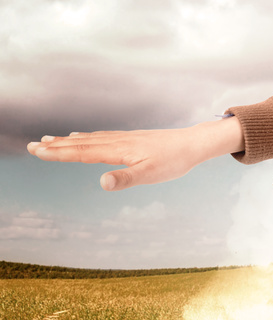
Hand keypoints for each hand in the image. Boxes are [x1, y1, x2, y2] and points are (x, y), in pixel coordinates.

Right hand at [26, 118, 244, 190]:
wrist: (194, 144)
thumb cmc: (174, 161)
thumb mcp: (151, 174)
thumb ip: (125, 179)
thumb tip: (101, 182)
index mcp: (119, 150)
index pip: (82, 152)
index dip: (58, 153)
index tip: (37, 150)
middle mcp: (118, 141)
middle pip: (82, 143)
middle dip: (56, 145)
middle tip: (32, 145)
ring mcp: (126, 139)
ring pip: (91, 139)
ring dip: (69, 140)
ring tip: (51, 140)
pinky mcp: (133, 139)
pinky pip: (103, 137)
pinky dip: (88, 137)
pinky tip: (86, 138)